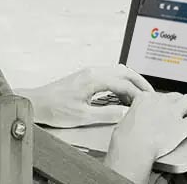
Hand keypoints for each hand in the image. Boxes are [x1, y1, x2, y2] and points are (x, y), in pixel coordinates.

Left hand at [20, 64, 152, 127]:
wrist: (35, 103)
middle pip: (125, 72)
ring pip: (119, 71)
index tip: (147, 104)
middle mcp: (93, 72)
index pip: (124, 84)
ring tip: (140, 95)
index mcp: (93, 79)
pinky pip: (110, 74)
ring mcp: (89, 72)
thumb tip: (125, 112)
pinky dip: (121, 82)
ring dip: (131, 81)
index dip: (138, 94)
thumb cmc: (54, 109)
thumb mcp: (82, 116)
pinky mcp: (86, 76)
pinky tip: (123, 94)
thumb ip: (106, 114)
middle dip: (140, 83)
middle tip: (151, 95)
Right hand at [105, 91, 186, 177]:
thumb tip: (136, 118)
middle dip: (179, 102)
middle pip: (176, 96)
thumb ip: (135, 114)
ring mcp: (173, 113)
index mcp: (146, 98)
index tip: (165, 107)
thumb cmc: (126, 139)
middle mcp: (161, 102)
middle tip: (181, 110)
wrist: (133, 148)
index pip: (159, 95)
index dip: (164, 102)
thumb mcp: (125, 119)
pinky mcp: (182, 126)